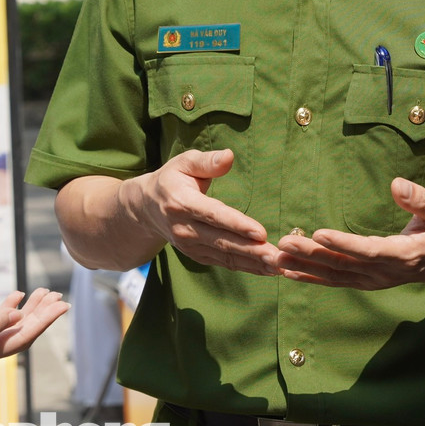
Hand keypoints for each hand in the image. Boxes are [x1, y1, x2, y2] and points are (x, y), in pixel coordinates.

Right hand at [0, 288, 68, 366]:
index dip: (45, 320)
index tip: (62, 303)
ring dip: (28, 309)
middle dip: (41, 313)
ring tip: (44, 291)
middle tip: (58, 295)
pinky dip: (9, 307)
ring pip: (10, 325)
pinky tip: (17, 295)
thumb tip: (18, 319)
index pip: (22, 337)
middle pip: (20, 332)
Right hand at [123, 149, 278, 274]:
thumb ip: (207, 161)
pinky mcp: (196, 255)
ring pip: (226, 255)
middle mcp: (184, 228)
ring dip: (254, 263)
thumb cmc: (172, 179)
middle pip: (223, 241)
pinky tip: (267, 269)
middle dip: (252, 250)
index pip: (214, 215)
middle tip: (278, 256)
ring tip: (279, 265)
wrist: (146, 208)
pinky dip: (247, 268)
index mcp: (182, 202)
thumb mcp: (184, 163)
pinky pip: (224, 262)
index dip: (237, 224)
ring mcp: (189, 245)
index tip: (261, 232)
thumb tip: (229, 156)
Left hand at [274, 178, 424, 289]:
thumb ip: (422, 200)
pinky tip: (288, 271)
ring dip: (305, 268)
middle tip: (284, 243)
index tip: (317, 233)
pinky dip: (310, 277)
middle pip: (343, 265)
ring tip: (277, 259)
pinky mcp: (365, 281)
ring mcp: (373, 280)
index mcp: (404, 255)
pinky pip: (334, 281)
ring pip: (335, 276)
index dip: (342, 244)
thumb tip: (397, 185)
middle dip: (311, 255)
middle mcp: (385, 272)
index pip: (368, 250)